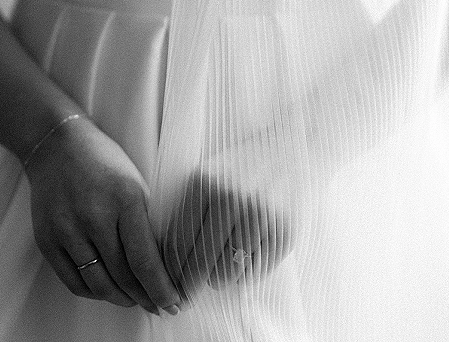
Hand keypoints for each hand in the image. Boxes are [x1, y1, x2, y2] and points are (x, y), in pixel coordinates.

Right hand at [24, 116, 181, 315]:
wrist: (56, 144)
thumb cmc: (103, 160)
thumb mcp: (135, 181)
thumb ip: (146, 220)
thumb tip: (163, 262)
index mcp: (124, 198)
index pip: (145, 259)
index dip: (161, 289)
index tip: (174, 303)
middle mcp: (94, 216)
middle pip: (123, 276)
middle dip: (145, 297)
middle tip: (159, 304)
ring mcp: (67, 230)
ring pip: (99, 284)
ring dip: (121, 299)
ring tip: (135, 299)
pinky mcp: (47, 240)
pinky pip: (74, 281)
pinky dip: (94, 292)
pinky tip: (107, 288)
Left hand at [162, 170, 292, 302]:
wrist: (285, 150)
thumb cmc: (237, 167)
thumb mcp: (204, 177)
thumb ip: (184, 212)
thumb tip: (164, 261)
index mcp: (204, 184)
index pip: (178, 243)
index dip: (170, 272)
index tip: (167, 287)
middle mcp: (232, 200)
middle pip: (200, 263)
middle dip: (189, 286)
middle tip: (186, 297)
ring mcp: (261, 217)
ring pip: (227, 273)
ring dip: (217, 279)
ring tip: (217, 271)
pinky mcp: (284, 233)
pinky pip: (255, 273)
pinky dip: (244, 275)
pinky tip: (241, 261)